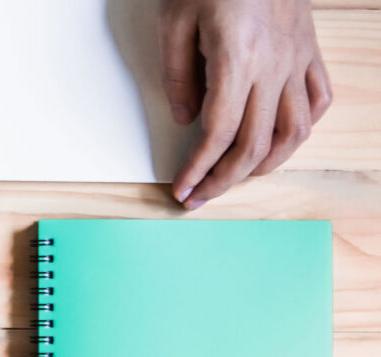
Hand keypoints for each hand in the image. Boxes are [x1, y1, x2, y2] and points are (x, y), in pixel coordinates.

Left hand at [159, 0, 331, 209]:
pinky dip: (302, 127)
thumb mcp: (175, 21)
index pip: (218, 133)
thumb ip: (178, 75)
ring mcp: (298, 58)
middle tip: (201, 197)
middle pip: (255, 143)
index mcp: (236, 59)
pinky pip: (319, 99)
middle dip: (225, 179)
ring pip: (294, 130)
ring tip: (239, 177)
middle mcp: (274, 65)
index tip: (183, 189)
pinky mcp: (310, 50)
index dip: (199, 168)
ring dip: (267, 163)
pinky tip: (282, 140)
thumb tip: (186, 119)